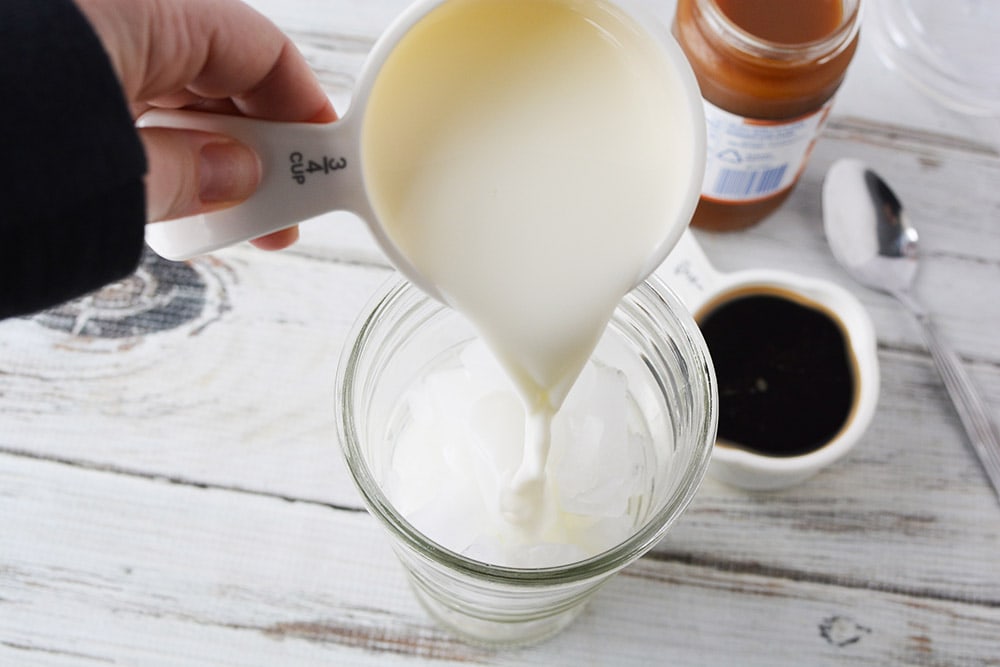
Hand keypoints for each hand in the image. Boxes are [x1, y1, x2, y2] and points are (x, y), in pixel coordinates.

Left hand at [75, 0, 336, 249]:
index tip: (326, 161)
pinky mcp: (46, 75)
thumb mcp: (109, 177)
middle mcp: (107, 13)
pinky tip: (152, 197)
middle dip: (248, 147)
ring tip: (207, 222)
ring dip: (196, 157)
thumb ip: (183, 177)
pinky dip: (145, 148)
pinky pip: (116, 102)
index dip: (304, 109)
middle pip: (215, 75)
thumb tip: (236, 177)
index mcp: (140, 9)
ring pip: (166, 93)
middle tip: (271, 214)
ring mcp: (71, 44)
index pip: (259, 49)